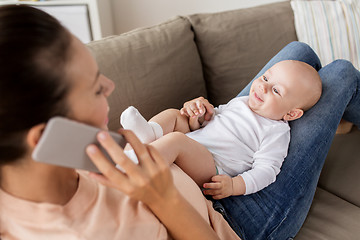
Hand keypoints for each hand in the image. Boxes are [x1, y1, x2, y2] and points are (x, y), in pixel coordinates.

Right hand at [87, 129, 220, 239]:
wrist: (164, 198)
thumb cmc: (140, 192)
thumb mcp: (124, 190)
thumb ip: (107, 181)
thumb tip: (89, 172)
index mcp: (128, 187)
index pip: (110, 172)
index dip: (99, 160)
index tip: (90, 148)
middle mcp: (140, 179)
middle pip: (123, 159)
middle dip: (110, 145)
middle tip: (101, 134)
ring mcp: (153, 171)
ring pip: (140, 149)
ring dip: (129, 137)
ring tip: (121, 131)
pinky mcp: (163, 164)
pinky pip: (151, 148)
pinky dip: (142, 143)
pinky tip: (136, 141)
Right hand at [180, 97, 213, 120]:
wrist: (199, 117)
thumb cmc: (206, 114)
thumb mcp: (210, 112)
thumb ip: (211, 110)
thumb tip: (210, 110)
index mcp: (201, 100)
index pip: (201, 101)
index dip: (201, 106)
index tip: (201, 111)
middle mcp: (194, 102)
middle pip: (193, 104)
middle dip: (195, 109)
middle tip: (197, 114)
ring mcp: (189, 105)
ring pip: (188, 107)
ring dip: (191, 112)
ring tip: (193, 117)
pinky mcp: (185, 109)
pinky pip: (183, 109)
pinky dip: (182, 111)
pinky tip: (182, 113)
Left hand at [202, 175, 232, 199]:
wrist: (233, 186)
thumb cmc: (225, 180)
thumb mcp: (223, 176)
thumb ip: (217, 177)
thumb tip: (208, 177)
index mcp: (223, 179)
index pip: (216, 178)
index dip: (212, 178)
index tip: (210, 179)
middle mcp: (223, 185)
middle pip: (215, 186)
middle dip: (208, 185)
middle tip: (203, 185)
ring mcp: (223, 191)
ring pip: (215, 192)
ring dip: (208, 192)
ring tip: (204, 192)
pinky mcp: (223, 195)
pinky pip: (217, 197)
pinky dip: (213, 196)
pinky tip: (210, 195)